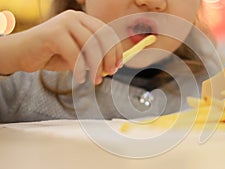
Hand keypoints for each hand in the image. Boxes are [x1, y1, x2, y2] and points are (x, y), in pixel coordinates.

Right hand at [3, 10, 122, 84]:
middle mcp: (75, 17)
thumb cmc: (52, 55)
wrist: (21, 53)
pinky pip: (74, 53)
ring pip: (90, 45)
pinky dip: (79, 69)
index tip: (118, 65)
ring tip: (95, 80)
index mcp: (83, 20)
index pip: (107, 32)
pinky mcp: (53, 32)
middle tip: (109, 74)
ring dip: (96, 66)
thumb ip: (93, 56)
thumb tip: (113, 66)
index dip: (115, 50)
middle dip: (108, 58)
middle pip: (102, 37)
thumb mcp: (78, 55)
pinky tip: (79, 79)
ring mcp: (64, 22)